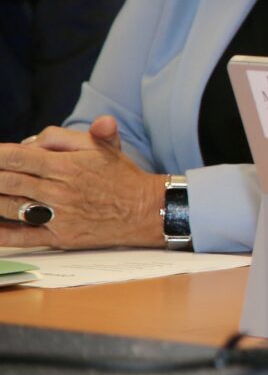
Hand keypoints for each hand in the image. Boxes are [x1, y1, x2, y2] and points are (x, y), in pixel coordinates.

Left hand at [0, 116, 165, 248]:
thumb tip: (31, 140)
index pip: (17, 158)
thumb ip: (64, 136)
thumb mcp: (100, 145)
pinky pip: (20, 237)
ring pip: (8, 206)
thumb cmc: (121, 176)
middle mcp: (58, 192)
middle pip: (8, 181)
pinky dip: (0, 234)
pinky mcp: (59, 237)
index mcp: (66, 166)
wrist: (146, 210)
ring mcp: (57, 216)